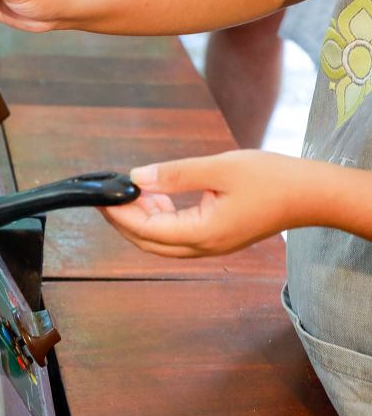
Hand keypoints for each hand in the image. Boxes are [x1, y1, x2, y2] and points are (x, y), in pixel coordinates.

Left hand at [100, 150, 317, 257]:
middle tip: (104, 196)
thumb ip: (175, 175)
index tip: (102, 196)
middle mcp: (203, 247)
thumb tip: (136, 178)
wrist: (311, 195)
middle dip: (122, 220)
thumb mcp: (219, 168)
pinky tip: (155, 196)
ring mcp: (209, 247)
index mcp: (202, 234)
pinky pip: (177, 236)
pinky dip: (160, 219)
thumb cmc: (272, 179)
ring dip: (141, 220)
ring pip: (160, 241)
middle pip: (147, 241)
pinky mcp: (215, 239)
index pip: (147, 229)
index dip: (120, 214)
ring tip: (129, 192)